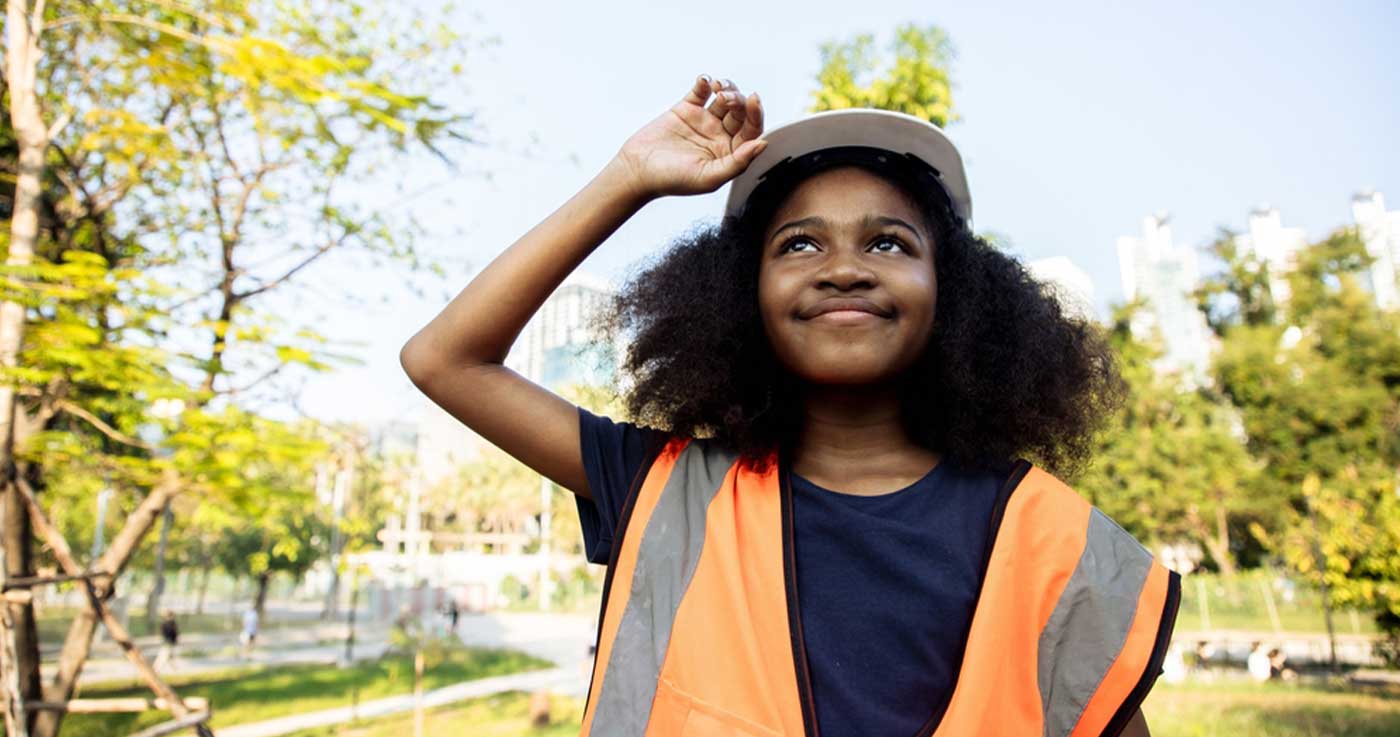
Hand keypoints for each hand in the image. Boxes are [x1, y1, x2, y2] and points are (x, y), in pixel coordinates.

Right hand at [612, 74, 766, 198]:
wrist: (637, 170)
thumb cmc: (672, 180)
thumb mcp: (709, 177)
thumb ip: (738, 162)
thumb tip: (763, 144)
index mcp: (730, 153)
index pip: (751, 131)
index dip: (755, 114)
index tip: (752, 99)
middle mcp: (720, 136)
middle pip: (739, 111)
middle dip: (738, 100)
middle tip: (725, 97)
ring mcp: (703, 121)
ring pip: (724, 98)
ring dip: (726, 87)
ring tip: (717, 87)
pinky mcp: (686, 109)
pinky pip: (700, 91)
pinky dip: (705, 82)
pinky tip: (704, 81)